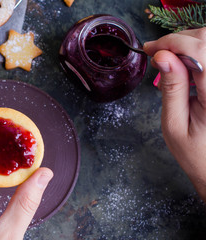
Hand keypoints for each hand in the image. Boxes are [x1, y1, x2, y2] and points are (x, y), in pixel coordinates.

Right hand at [144, 28, 205, 200]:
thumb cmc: (196, 153)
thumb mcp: (174, 124)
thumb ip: (171, 89)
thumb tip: (163, 57)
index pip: (199, 51)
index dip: (172, 42)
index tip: (151, 49)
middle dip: (179, 40)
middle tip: (156, 53)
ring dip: (188, 45)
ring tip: (168, 60)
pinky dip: (197, 54)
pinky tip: (184, 66)